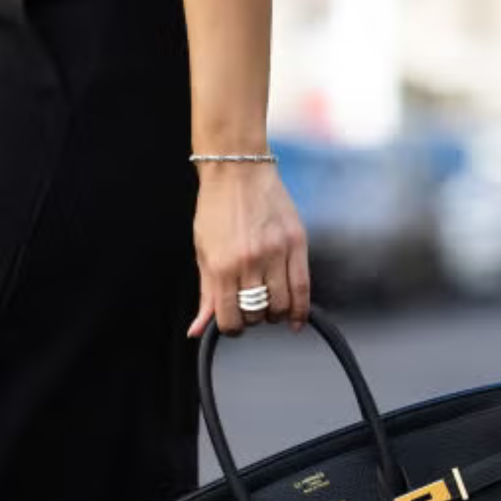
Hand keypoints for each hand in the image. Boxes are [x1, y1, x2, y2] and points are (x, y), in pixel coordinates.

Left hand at [187, 163, 310, 337]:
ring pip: (281, 305)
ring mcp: (275, 251)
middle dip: (253, 317)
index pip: (231, 319)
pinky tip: (295, 318)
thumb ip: (205, 295)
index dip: (232, 328)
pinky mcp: (297, 242)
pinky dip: (300, 310)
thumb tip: (197, 331)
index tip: (234, 323)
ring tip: (269, 304)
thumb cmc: (216, 209)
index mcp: (222, 266)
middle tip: (250, 306)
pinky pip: (303, 287)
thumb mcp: (202, 253)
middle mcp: (250, 261)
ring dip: (275, 313)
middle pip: (257, 315)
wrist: (237, 169)